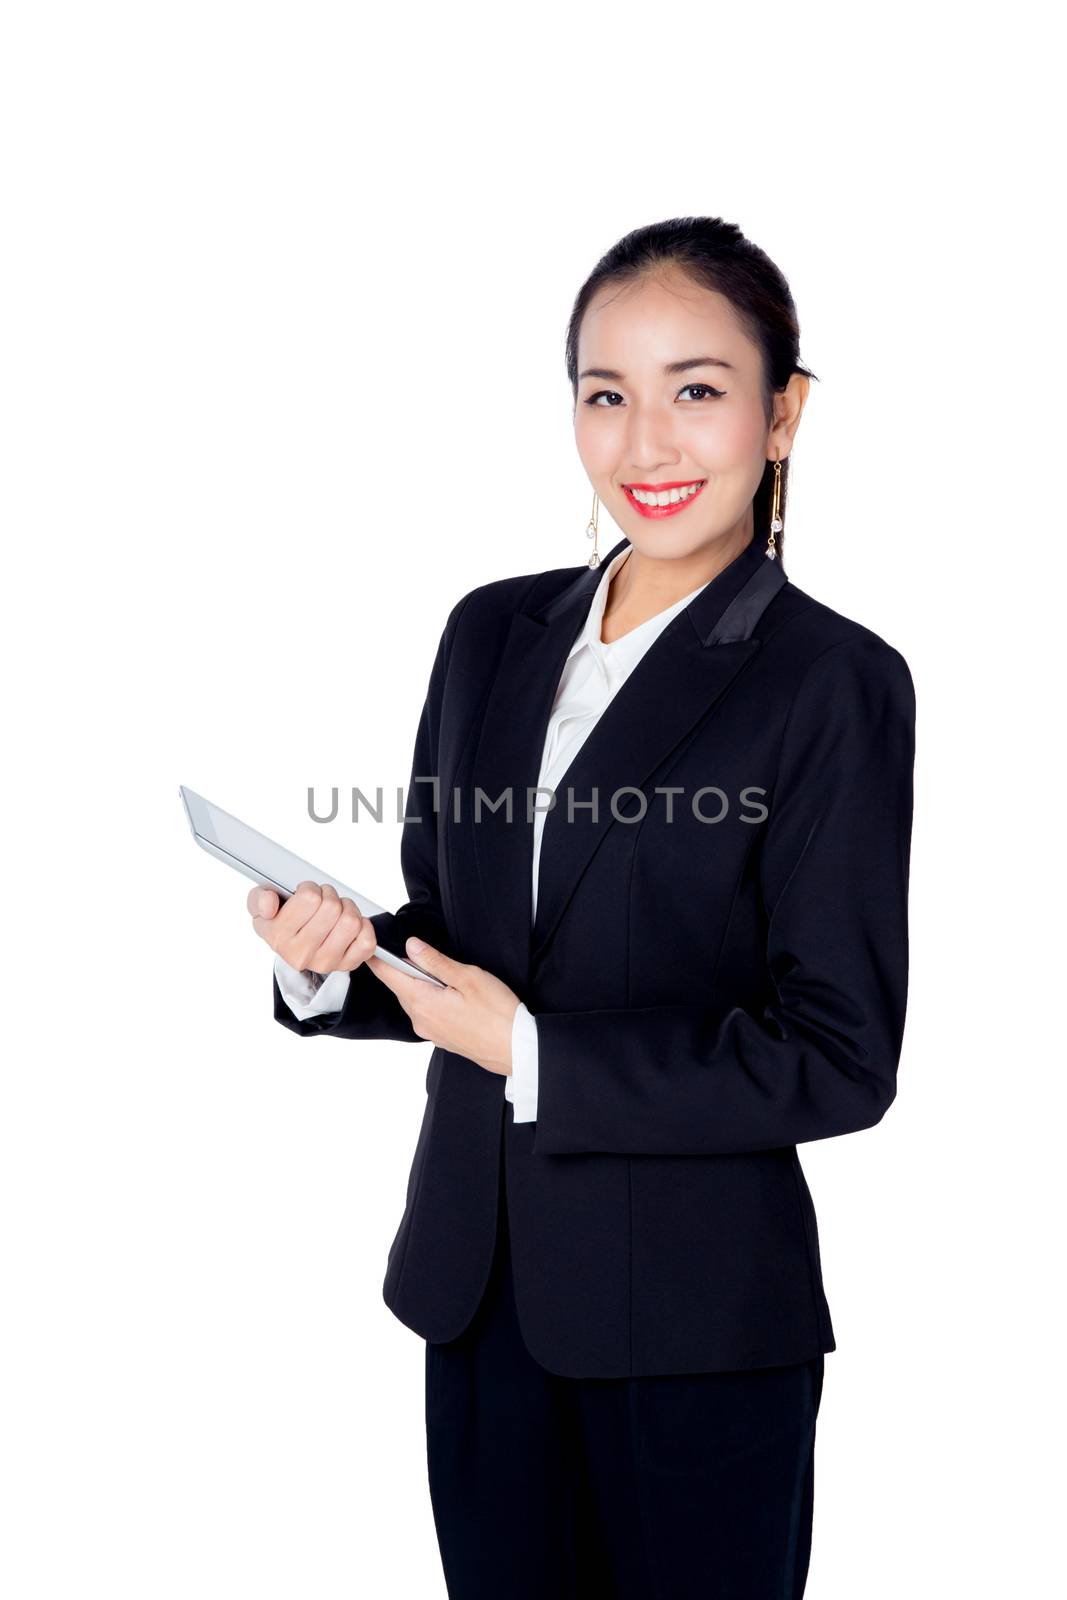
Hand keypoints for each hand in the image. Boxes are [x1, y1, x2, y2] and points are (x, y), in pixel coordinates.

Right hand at [247, 880, 377, 975]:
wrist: (294, 946)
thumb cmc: (280, 920)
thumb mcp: (260, 906)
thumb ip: (259, 899)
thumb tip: (269, 903)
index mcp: (278, 937)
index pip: (309, 897)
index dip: (311, 888)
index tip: (305, 895)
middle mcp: (301, 954)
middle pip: (332, 908)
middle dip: (330, 895)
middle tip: (323, 900)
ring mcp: (325, 962)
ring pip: (351, 922)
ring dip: (348, 908)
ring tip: (337, 911)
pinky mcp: (347, 964)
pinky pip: (367, 941)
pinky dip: (363, 926)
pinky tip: (350, 925)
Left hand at [366, 938, 519, 1076]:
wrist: (516, 1049)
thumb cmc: (497, 1013)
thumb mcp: (467, 977)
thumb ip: (435, 961)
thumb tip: (411, 946)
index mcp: (422, 1002)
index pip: (388, 975)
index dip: (379, 958)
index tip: (373, 946)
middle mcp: (420, 1020)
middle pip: (402, 986)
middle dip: (408, 969)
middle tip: (428, 955)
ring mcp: (429, 1031)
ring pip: (415, 999)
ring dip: (424, 985)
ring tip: (450, 978)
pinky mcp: (441, 1037)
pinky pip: (427, 1012)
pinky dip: (433, 999)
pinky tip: (454, 996)